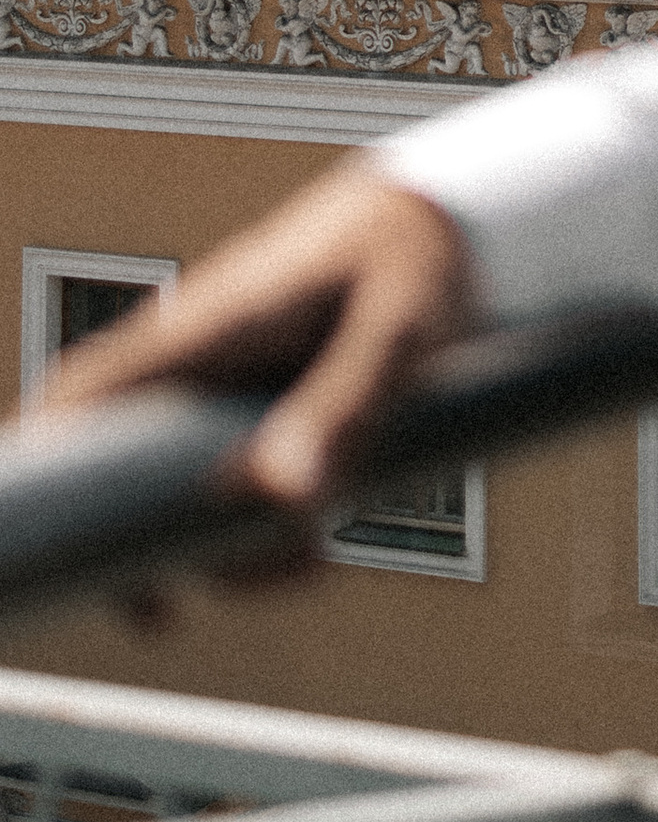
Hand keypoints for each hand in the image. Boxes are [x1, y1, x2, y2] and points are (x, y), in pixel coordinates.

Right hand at [39, 168, 480, 543]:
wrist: (452, 220)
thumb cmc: (412, 254)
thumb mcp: (396, 330)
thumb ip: (345, 406)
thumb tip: (286, 494)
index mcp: (208, 324)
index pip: (84, 390)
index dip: (43, 461)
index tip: (47, 539)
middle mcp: (202, 363)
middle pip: (124, 471)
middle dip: (153, 549)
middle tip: (185, 602)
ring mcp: (231, 393)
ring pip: (191, 497)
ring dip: (233, 553)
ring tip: (314, 562)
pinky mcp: (270, 417)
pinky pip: (246, 493)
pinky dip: (271, 534)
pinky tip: (321, 550)